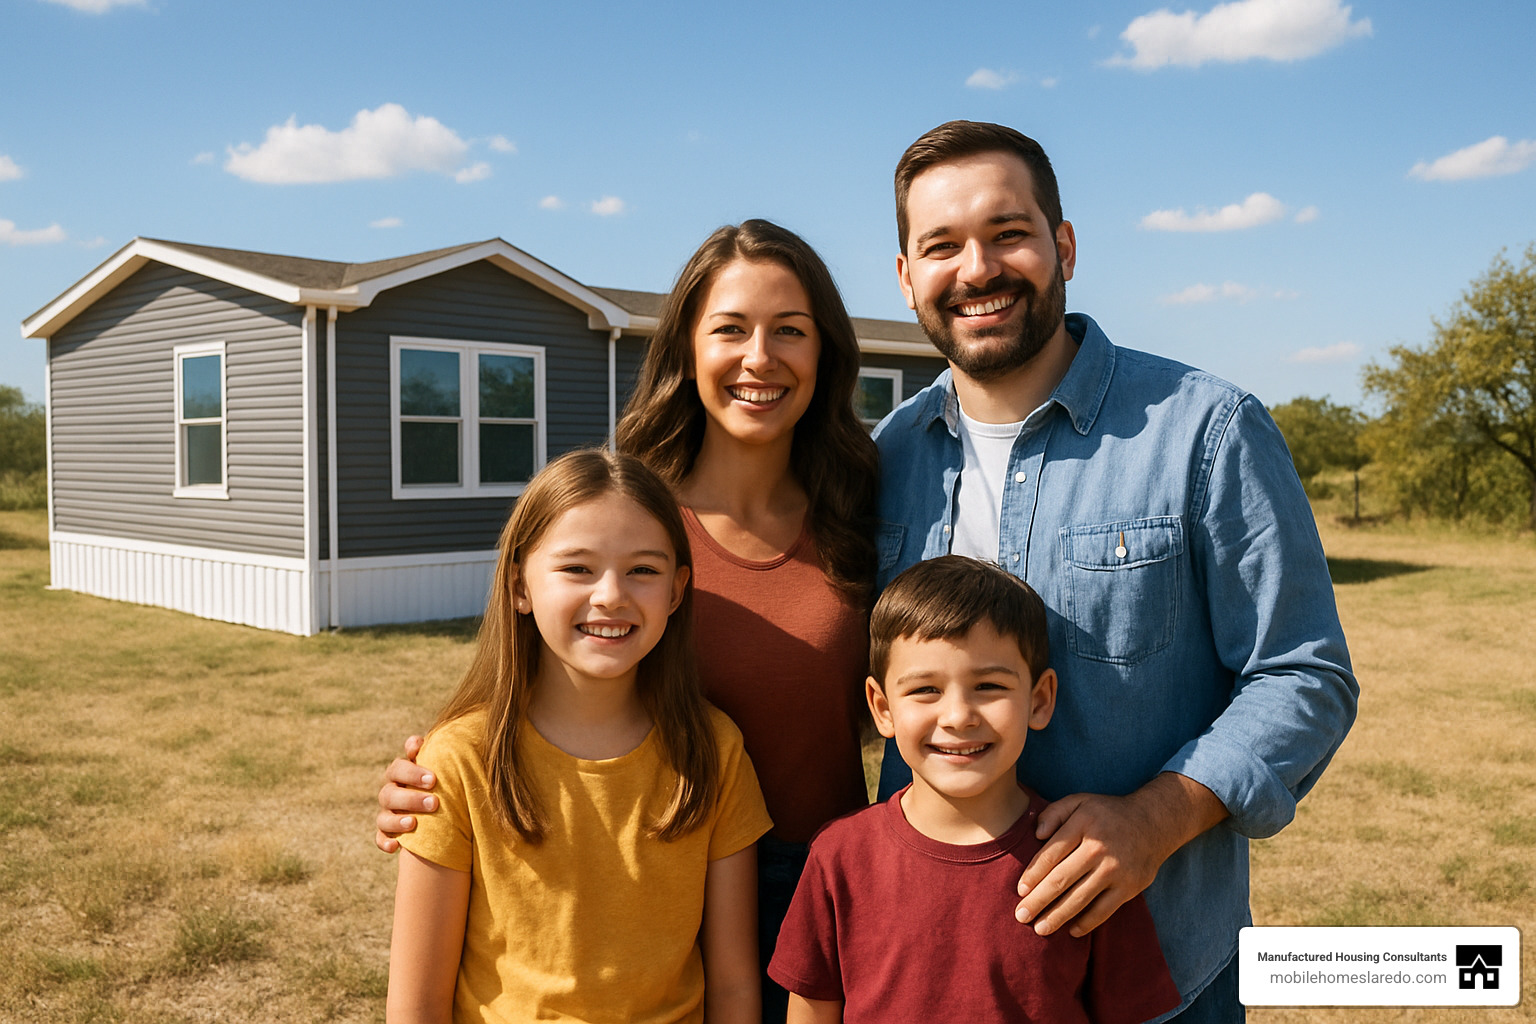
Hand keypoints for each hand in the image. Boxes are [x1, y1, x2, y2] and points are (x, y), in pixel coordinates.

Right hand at [374, 735, 435, 852]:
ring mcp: (387, 812)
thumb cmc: (440, 780)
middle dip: (411, 798)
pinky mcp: (386, 832)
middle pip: (390, 792)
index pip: (399, 766)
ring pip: (383, 816)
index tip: (433, 779)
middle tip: (434, 802)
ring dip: (397, 820)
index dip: (412, 771)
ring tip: (413, 823)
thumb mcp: (441, 766)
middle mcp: (391, 790)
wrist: (438, 805)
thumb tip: (422, 743)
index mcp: (401, 772)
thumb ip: (437, 753)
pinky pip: (380, 837)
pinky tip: (396, 846)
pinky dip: (385, 842)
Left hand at [1014, 773, 1226, 936]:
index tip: (1020, 891)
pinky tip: (1071, 931)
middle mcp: (1098, 848)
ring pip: (1080, 898)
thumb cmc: (1107, 814)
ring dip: (1057, 916)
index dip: (1033, 875)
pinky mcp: (1130, 887)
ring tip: (1040, 929)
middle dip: (1038, 900)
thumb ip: (1054, 813)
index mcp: (1082, 824)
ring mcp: (1115, 869)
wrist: (1154, 822)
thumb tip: (1035, 834)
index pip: (1050, 853)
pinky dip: (1087, 923)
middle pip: (1061, 879)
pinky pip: (1104, 910)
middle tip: (1021, 916)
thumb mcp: (1080, 801)